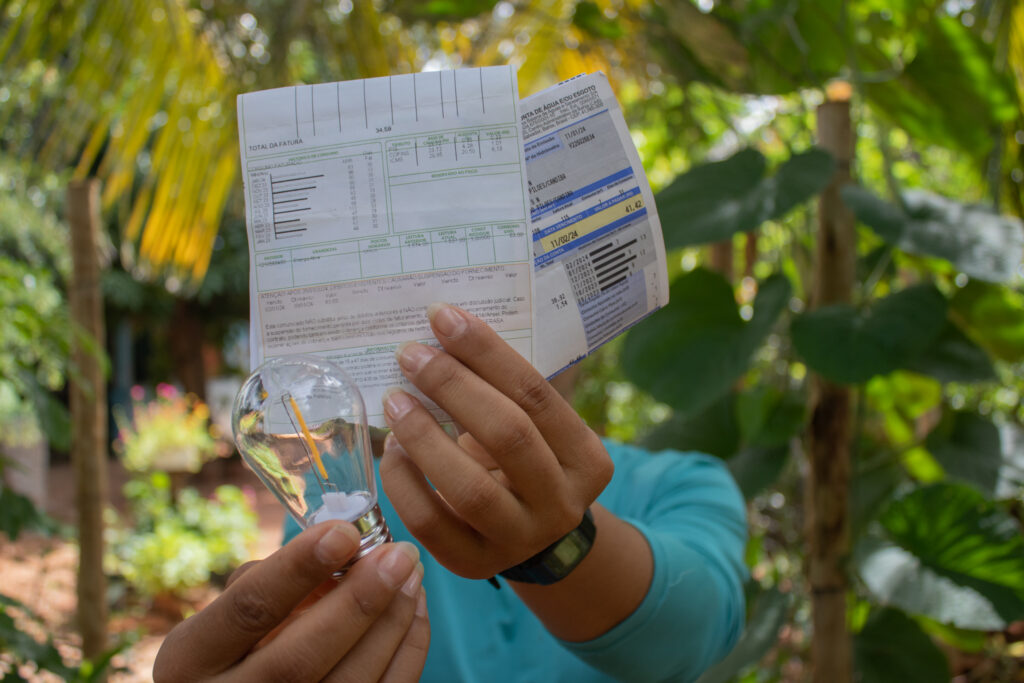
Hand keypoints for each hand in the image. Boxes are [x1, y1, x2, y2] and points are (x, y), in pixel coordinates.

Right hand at [153, 522, 428, 681]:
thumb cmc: (227, 655)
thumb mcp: (220, 624)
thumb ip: (264, 586)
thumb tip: (333, 546)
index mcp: (191, 661)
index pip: (248, 609)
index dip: (297, 568)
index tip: (344, 531)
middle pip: (302, 656)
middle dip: (359, 600)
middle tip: (400, 554)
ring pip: (350, 682)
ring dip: (392, 623)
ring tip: (412, 573)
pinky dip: (406, 650)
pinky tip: (415, 609)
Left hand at [379, 303, 613, 579]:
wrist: (534, 540)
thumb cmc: (526, 464)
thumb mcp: (537, 431)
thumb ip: (505, 392)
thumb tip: (442, 332)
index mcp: (586, 459)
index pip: (537, 396)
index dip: (487, 353)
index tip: (442, 318)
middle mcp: (562, 503)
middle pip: (508, 436)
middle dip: (453, 387)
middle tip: (410, 354)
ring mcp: (520, 540)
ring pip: (470, 488)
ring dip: (424, 436)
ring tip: (394, 399)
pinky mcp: (475, 565)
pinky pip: (431, 523)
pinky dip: (404, 481)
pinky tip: (391, 450)